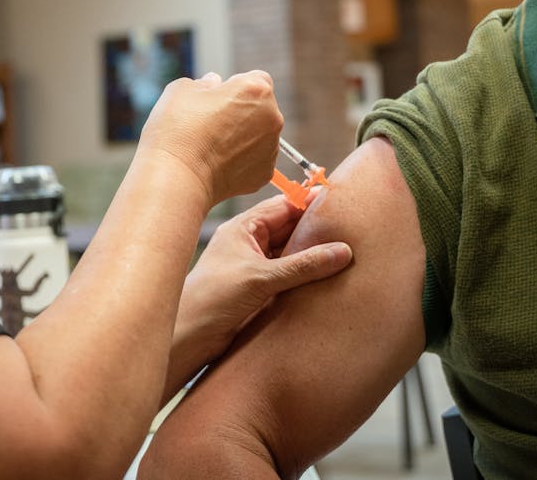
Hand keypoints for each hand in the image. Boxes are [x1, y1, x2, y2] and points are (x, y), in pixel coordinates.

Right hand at [137, 71, 282, 206]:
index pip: (257, 79)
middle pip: (261, 108)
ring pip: (259, 136)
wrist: (178, 177)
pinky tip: (217, 163)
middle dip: (242, 112)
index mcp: (256, 90)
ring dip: (242, 137)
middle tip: (212, 123)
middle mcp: (272, 117)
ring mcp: (271, 148)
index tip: (217, 98)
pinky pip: (255, 160)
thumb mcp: (183, 90)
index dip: (236, 86)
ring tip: (211, 146)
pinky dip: (241, 161)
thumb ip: (204, 82)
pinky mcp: (265, 174)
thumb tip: (214, 84)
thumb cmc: (178, 129)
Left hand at [167, 193, 351, 393]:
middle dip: (314, 228)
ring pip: (289, 252)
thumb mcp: (262, 278)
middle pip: (288, 228)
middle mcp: (247, 243)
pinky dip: (304, 274)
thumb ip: (304, 265)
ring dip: (310, 253)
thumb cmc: (213, 298)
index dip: (309, 202)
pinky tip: (323, 278)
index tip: (337, 199)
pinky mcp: (256, 288)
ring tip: (344, 250)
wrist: (189, 336)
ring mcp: (252, 266)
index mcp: (243, 228)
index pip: (282, 206)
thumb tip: (341, 252)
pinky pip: (286, 274)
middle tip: (348, 226)